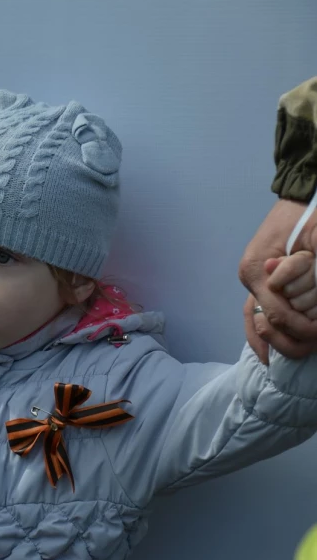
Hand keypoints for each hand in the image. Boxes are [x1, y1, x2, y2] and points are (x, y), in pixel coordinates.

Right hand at [239, 199, 316, 363]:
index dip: (298, 327)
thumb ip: (309, 270)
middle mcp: (249, 277)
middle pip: (264, 321)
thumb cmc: (308, 215)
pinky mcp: (258, 280)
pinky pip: (255, 312)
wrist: (299, 198)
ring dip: (269, 341)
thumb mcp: (316, 238)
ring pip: (254, 321)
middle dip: (285, 338)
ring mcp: (251, 279)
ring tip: (276, 361)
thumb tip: (306, 291)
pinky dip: (260, 333)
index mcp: (257, 268)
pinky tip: (266, 353)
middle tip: (307, 348)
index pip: (276, 310)